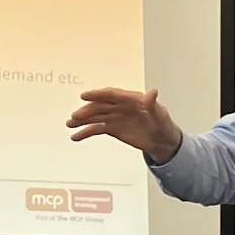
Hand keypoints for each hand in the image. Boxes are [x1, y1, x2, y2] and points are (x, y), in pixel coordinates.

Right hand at [67, 86, 181, 163]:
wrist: (162, 141)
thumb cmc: (163, 125)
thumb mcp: (160, 115)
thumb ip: (153, 105)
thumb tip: (153, 92)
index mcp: (131, 99)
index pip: (112, 95)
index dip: (98, 95)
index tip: (85, 96)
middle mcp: (120, 107)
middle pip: (101, 106)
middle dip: (87, 110)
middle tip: (75, 116)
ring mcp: (115, 117)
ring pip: (96, 117)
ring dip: (82, 120)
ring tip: (70, 124)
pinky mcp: (112, 128)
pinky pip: (97, 129)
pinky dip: (86, 132)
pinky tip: (76, 136)